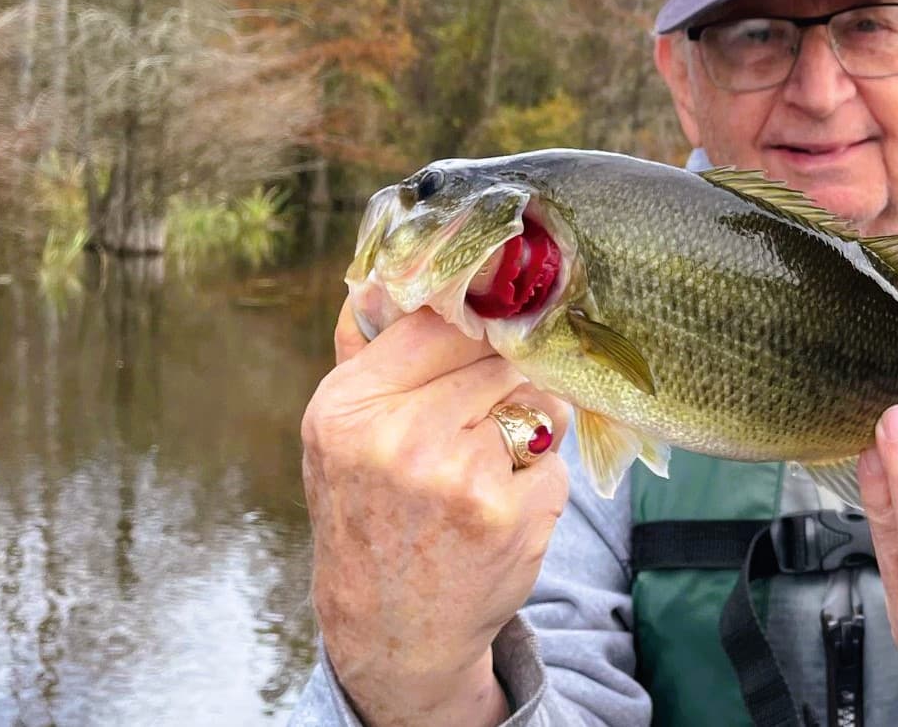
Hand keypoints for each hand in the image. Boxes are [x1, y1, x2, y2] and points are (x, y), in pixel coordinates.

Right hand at [301, 298, 572, 726]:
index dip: (478, 319)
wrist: (392, 628)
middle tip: (484, 415)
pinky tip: (502, 502)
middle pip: (499, 353)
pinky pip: (554, 450)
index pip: (442, 319)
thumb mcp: (343, 432)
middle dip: (506, 374)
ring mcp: (457, 475)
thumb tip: (387, 268)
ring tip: (484, 461)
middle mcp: (398, 437)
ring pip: (537, 395)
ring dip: (528, 418)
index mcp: (348, 407)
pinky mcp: (510, 510)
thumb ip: (369, 349)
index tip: (498, 319)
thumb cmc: (371, 513)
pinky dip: (540, 470)